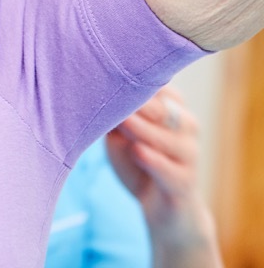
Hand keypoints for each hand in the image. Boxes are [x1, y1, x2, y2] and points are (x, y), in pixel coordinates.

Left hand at [106, 88, 222, 265]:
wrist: (161, 206)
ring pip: (170, 138)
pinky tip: (137, 151)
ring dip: (143, 130)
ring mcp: (189, 155)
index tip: (105, 71)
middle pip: (163, 110)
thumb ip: (113, 113)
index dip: (134, 80)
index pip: (159, 86)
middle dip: (138, 103)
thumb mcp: (120, 133)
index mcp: (172, 108)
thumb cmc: (137, 159)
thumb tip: (90, 88)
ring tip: (122, 122)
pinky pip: (171, 170)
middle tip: (110, 95)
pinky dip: (153, 160)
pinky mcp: (185, 183)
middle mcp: (186, 127)